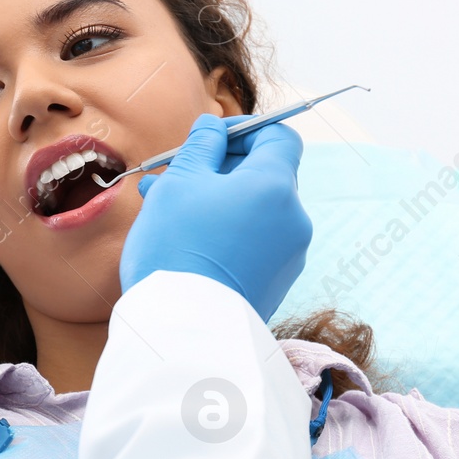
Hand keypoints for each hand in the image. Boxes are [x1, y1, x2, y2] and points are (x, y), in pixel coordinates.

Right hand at [120, 114, 310, 318]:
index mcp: (276, 186)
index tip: (208, 138)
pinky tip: (185, 236)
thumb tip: (213, 128)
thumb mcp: (180, 181)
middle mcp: (293, 219)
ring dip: (215, 198)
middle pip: (265, 173)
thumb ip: (201, 145)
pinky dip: (226, 229)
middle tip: (174, 171)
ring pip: (254, 209)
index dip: (243, 128)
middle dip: (219, 166)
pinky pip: (254, 240)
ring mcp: (289, 255)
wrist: (183, 330)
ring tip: (165, 204)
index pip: (278, 135)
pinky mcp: (276, 282)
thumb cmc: (176, 247)